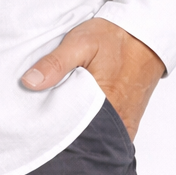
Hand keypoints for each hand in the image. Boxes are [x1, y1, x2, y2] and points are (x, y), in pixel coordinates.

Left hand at [20, 17, 165, 139]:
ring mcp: (125, 124)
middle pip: (84, 140)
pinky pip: (108, 136)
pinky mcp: (129, 121)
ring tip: (62, 122)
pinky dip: (94, 132)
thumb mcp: (80, 42)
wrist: (146, 34)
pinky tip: (81, 121)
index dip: (52, 130)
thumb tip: (29, 82)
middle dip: (64, 135)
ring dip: (80, 133)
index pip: (72, 132)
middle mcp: (118, 120)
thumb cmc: (114, 38)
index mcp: (105, 104)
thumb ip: (55, 63)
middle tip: (47, 125)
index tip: (38, 124)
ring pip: (97, 139)